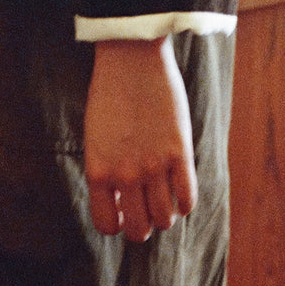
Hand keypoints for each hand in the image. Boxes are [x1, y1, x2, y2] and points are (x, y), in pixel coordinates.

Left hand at [83, 36, 197, 242]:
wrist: (131, 57)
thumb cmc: (110, 92)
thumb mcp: (96, 136)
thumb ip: (106, 169)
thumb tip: (119, 199)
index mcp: (98, 171)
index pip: (106, 225)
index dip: (116, 223)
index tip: (122, 212)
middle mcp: (125, 174)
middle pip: (139, 228)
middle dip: (142, 225)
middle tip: (146, 211)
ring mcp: (154, 165)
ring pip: (165, 219)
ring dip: (165, 215)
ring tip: (164, 198)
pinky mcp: (179, 152)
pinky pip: (188, 198)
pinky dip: (185, 203)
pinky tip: (181, 190)